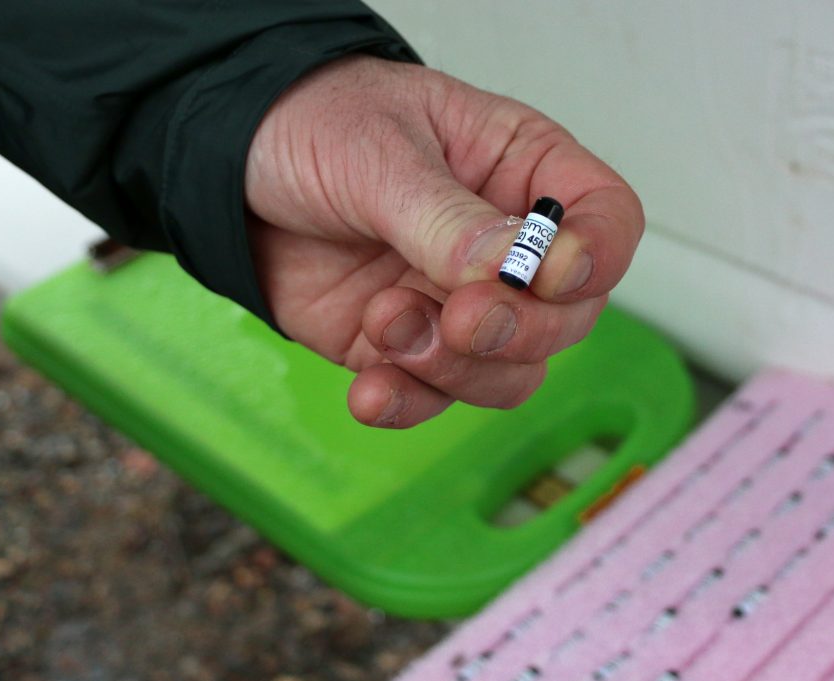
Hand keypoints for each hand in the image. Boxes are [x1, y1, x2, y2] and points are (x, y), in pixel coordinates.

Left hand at [246, 56, 642, 427]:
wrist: (228, 171)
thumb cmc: (314, 126)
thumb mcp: (379, 155)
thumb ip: (445, 219)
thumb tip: (507, 274)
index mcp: (520, 170)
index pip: (605, 221)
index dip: (595, 258)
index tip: (548, 275)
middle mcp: (500, 246)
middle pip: (564, 317)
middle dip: (517, 330)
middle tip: (461, 319)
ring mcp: (453, 302)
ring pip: (507, 371)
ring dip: (453, 369)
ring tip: (384, 323)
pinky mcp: (402, 346)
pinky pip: (430, 396)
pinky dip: (406, 403)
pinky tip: (368, 391)